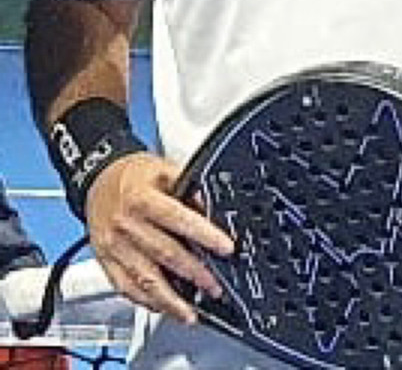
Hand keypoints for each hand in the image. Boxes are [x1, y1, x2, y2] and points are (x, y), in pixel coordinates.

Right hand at [85, 152, 234, 323]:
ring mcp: (114, 246)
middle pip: (164, 253)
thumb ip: (187, 185)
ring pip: (144, 279)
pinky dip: (146, 301)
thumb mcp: (162, 168)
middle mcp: (126, 224)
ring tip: (191, 312)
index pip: (177, 218)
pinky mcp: (106, 262)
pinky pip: (126, 287)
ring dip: (170, 299)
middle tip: (215, 286)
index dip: (203, 234)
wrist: (97, 180)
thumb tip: (211, 205)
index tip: (225, 247)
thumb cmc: (132, 175)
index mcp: (141, 198)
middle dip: (194, 273)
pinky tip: (163, 307)